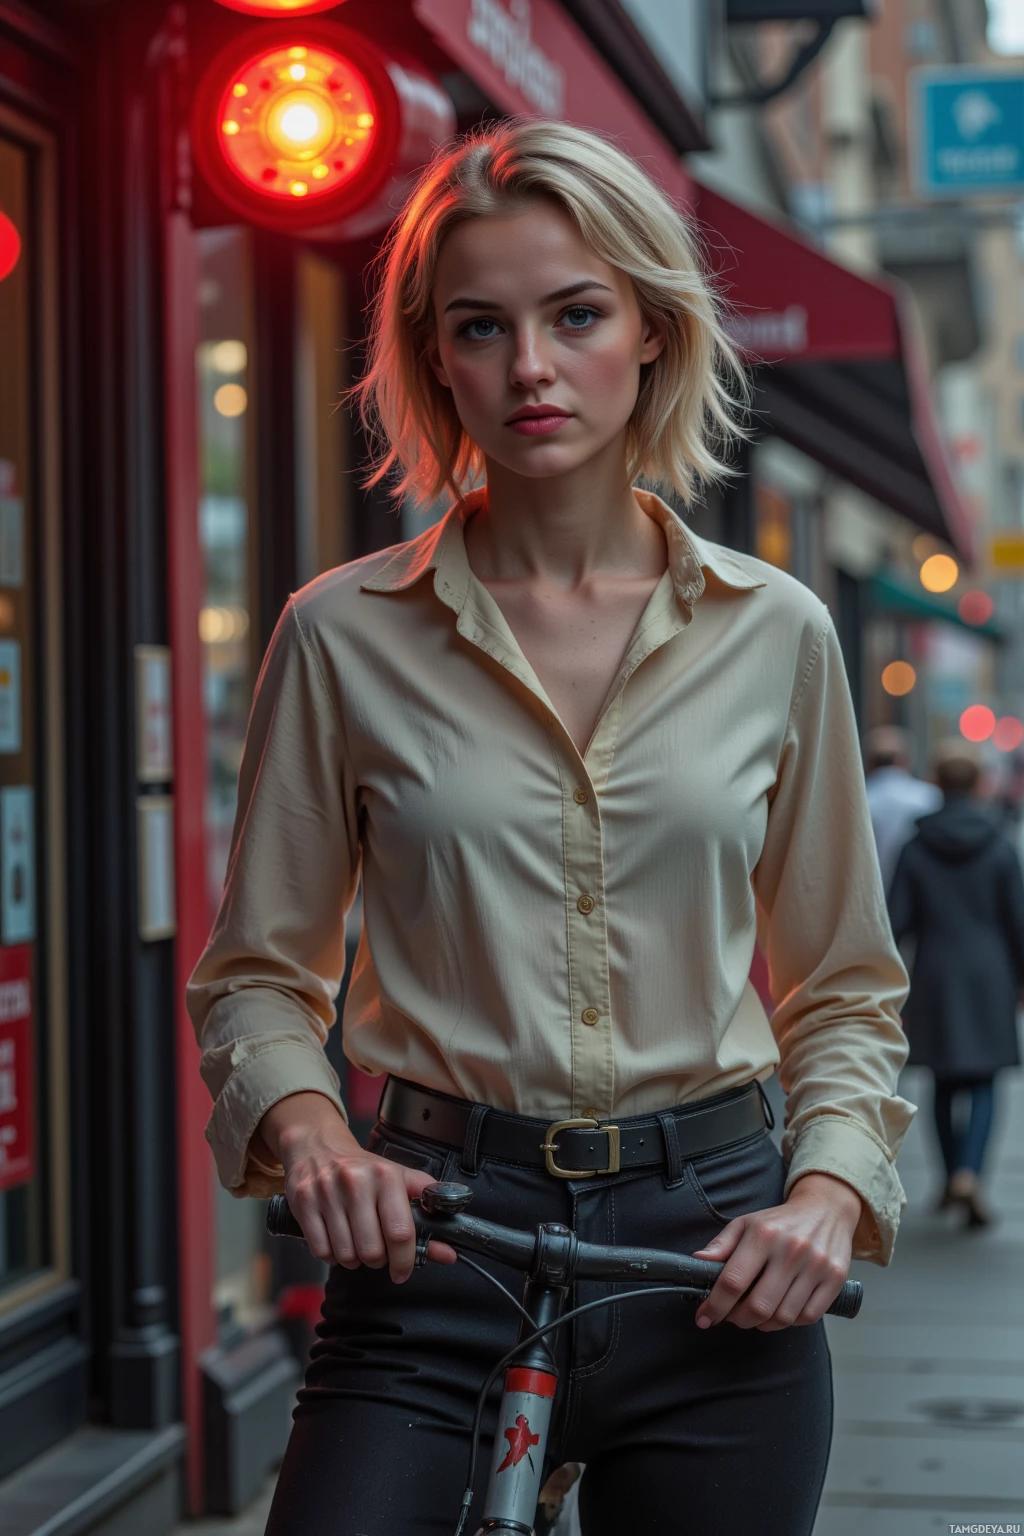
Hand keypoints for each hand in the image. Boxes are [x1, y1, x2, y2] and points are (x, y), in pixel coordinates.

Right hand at [256, 1091, 456, 1282]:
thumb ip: (426, 1216)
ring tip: (356, 1241)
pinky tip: (336, 1238)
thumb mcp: (399, 1180)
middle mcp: (356, 1182)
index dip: (404, 1261)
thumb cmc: (364, 1170)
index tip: (403, 1271)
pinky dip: (331, 1255)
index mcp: (386, 1176)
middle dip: (377, 1260)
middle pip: (372, 1251)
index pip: (400, 1232)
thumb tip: (449, 1252)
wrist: (318, 1147)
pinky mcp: (303, 1203)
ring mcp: (326, 1192)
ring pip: (345, 1255)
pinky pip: (321, 1251)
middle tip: (377, 1250)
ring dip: (353, 1259)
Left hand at [690, 1171, 861, 1331]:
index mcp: (763, 1234)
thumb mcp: (746, 1224)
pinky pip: (808, 1317)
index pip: (733, 1281)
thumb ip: (721, 1245)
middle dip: (738, 1319)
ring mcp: (816, 1266)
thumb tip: (697, 1261)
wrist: (826, 1209)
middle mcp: (791, 1250)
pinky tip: (780, 1312)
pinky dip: (789, 1323)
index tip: (704, 1317)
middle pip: (758, 1306)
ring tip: (755, 1314)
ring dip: (762, 1324)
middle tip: (732, 1316)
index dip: (715, 1305)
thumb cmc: (780, 1221)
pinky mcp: (836, 1279)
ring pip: (783, 1317)